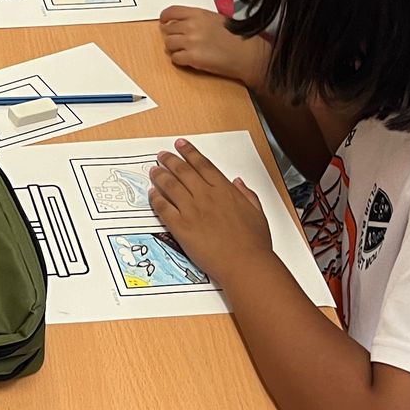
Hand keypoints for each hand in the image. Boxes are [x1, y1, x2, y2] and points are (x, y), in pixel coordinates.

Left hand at [147, 140, 273, 283]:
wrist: (245, 264)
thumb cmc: (253, 243)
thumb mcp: (257, 212)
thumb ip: (246, 194)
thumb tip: (238, 183)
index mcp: (225, 191)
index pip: (203, 164)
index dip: (189, 152)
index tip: (181, 145)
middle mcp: (206, 196)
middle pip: (182, 171)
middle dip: (170, 160)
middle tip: (162, 156)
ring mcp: (192, 210)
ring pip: (170, 186)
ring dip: (159, 175)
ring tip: (154, 171)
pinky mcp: (181, 226)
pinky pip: (163, 208)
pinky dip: (156, 198)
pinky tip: (152, 194)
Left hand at [159, 5, 271, 88]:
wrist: (247, 54)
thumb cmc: (236, 37)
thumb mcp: (216, 19)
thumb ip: (198, 19)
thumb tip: (182, 22)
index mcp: (198, 14)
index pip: (172, 11)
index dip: (165, 17)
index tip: (164, 21)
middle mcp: (192, 26)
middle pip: (167, 30)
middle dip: (172, 35)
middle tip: (181, 40)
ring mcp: (191, 42)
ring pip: (168, 44)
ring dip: (175, 48)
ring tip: (187, 50)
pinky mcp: (192, 57)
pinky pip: (175, 59)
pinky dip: (180, 60)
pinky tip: (191, 59)